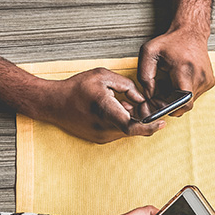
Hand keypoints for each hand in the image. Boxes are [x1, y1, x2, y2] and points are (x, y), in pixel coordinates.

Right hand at [37, 68, 164, 143]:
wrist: (52, 103)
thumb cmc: (75, 88)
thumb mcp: (103, 76)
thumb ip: (127, 85)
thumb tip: (141, 98)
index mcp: (105, 110)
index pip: (132, 126)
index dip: (150, 126)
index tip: (162, 122)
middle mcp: (103, 127)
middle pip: (134, 127)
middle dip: (143, 117)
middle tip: (144, 105)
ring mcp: (101, 135)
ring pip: (127, 130)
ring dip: (132, 119)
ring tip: (122, 103)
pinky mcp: (99, 138)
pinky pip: (119, 132)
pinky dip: (123, 122)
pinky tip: (116, 109)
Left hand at [138, 28, 213, 115]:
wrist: (191, 32)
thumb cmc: (170, 41)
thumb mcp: (149, 53)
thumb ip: (144, 76)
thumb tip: (148, 95)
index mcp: (185, 71)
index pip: (183, 103)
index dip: (171, 109)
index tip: (160, 104)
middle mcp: (199, 77)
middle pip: (184, 104)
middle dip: (171, 103)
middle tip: (161, 90)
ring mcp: (207, 81)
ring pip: (190, 101)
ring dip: (178, 97)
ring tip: (170, 81)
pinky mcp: (209, 82)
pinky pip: (195, 95)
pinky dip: (185, 91)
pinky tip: (179, 79)